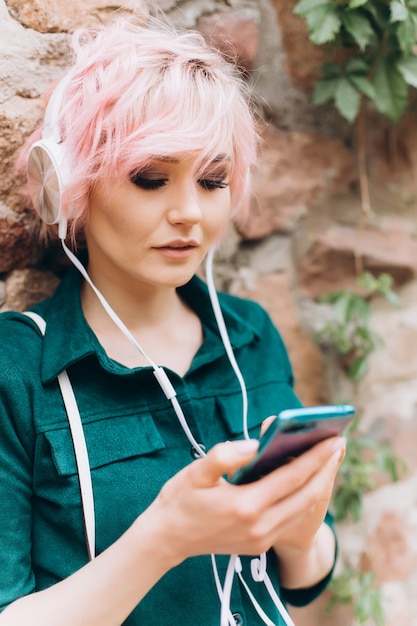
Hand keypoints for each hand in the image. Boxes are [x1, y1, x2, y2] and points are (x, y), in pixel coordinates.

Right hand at [144, 435, 344, 566]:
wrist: (168, 539)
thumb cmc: (180, 500)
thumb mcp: (197, 472)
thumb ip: (225, 455)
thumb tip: (255, 444)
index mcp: (245, 505)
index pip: (292, 477)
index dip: (316, 457)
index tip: (334, 439)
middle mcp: (259, 526)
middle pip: (305, 495)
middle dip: (325, 469)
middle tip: (338, 444)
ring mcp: (261, 539)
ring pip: (302, 509)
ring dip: (318, 484)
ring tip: (327, 460)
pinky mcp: (259, 546)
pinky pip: (290, 519)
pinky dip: (302, 498)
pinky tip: (305, 480)